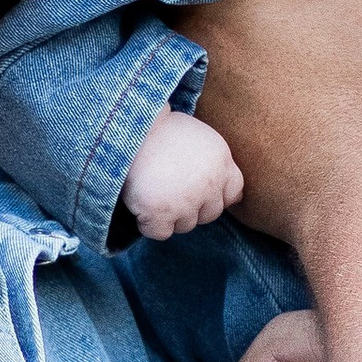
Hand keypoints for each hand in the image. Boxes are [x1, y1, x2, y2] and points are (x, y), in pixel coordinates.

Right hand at [121, 104, 245, 241]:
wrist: (125, 127)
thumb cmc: (158, 130)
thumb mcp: (197, 137)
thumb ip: (214, 164)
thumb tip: (235, 198)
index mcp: (221, 160)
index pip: (233, 192)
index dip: (215, 195)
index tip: (197, 189)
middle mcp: (209, 183)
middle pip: (210, 214)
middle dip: (191, 206)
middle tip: (167, 185)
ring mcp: (186, 201)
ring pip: (185, 225)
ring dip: (169, 214)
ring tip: (153, 188)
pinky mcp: (160, 213)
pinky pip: (161, 233)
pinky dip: (148, 223)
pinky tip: (141, 202)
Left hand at [178, 0, 361, 246]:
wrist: (360, 191)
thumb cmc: (359, 84)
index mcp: (208, 3)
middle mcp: (179, 51)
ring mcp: (184, 103)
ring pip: (170, 47)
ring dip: (182, 28)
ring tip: (204, 4)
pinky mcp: (201, 143)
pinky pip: (184, 97)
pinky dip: (197, 78)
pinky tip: (225, 71)